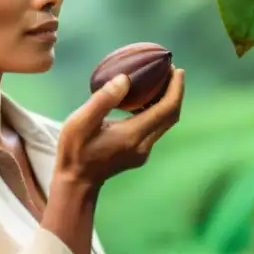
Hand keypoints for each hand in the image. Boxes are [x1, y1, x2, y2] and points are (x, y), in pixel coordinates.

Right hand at [56, 68, 184, 187]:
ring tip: (159, 81)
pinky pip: (156, 128)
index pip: (166, 109)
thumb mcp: (80, 122)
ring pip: (165, 123)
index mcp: (133, 135)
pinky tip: (144, 100)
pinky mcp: (140, 154)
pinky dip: (157, 111)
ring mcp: (144, 151)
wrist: (77, 183)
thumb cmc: (75, 151)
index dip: (175, 88)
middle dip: (175, 92)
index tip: (177, 69)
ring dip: (167, 102)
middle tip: (170, 71)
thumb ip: (103, 100)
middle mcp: (144, 144)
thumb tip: (125, 79)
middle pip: (171, 116)